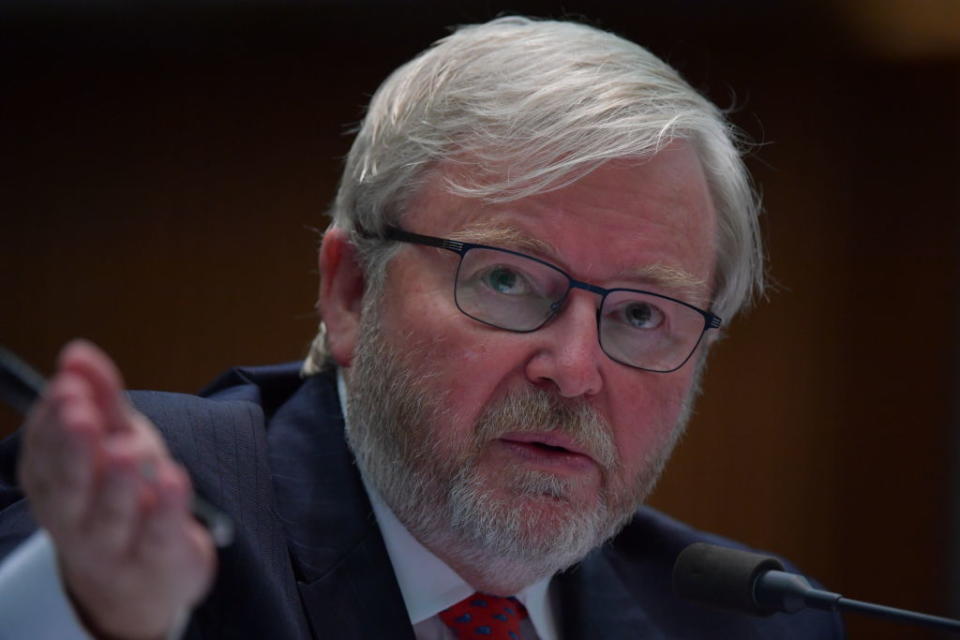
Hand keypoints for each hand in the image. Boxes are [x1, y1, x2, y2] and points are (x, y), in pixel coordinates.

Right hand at [17, 340, 215, 639]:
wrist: (144, 578)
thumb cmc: (123, 494)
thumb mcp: (115, 438)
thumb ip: (101, 397)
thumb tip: (76, 351)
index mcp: (55, 483)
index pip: (46, 451)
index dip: (54, 419)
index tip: (68, 384)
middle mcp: (74, 518)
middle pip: (70, 486)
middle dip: (74, 448)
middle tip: (82, 414)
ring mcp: (115, 545)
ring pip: (111, 514)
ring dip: (118, 480)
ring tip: (128, 448)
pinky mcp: (159, 559)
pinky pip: (160, 534)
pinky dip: (167, 507)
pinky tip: (173, 478)